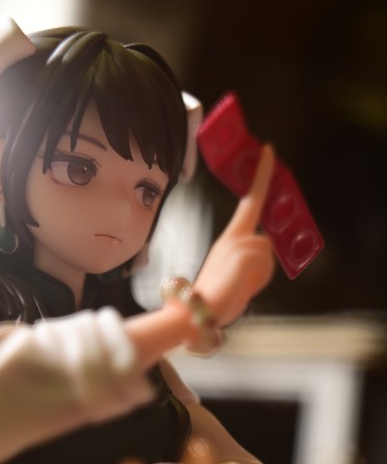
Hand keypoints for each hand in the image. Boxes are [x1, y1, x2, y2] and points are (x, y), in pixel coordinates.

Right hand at [193, 144, 275, 326]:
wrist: (195, 313)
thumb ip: (252, 262)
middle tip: (243, 280)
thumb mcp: (237, 276)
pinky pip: (265, 262)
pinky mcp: (241, 253)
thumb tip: (264, 256)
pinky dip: (259, 279)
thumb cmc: (215, 299)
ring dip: (261, 275)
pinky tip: (240, 289)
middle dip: (261, 265)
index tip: (269, 150)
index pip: (250, 200)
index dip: (261, 175)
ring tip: (239, 290)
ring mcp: (236, 244)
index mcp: (229, 239)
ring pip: (267, 253)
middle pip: (265, 239)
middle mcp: (232, 238)